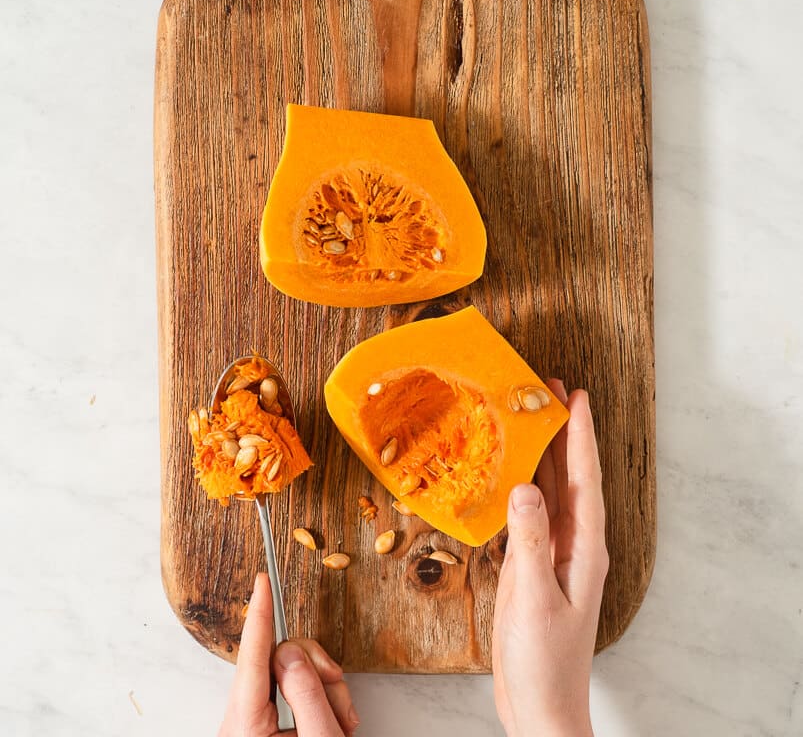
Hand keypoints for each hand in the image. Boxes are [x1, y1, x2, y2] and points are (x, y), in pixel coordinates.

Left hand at [218, 572, 358, 735]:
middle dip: (315, 670)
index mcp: (245, 724)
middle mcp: (241, 720)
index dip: (260, 612)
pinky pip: (293, 691)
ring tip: (339, 721)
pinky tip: (331, 721)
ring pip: (291, 674)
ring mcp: (253, 722)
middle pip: (279, 661)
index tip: (262, 581)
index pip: (252, 655)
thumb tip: (293, 651)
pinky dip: (319, 699)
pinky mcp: (264, 723)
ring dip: (323, 689)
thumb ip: (307, 693)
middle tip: (336, 690)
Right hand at [492, 382, 608, 736]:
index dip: (580, 434)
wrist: (539, 706)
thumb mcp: (535, 599)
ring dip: (542, 451)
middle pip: (569, 475)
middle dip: (561, 430)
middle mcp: (573, 543)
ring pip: (550, 489)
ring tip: (530, 414)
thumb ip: (529, 543)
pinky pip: (528, 512)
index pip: (584, 479)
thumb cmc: (544, 662)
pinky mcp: (532, 564)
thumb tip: (524, 486)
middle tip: (547, 388)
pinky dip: (520, 482)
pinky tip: (508, 468)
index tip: (575, 395)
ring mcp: (553, 552)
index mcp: (584, 548)